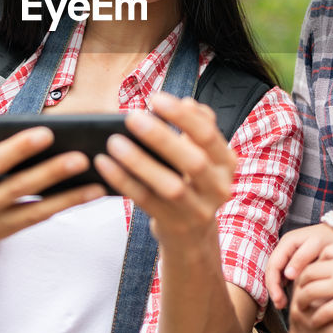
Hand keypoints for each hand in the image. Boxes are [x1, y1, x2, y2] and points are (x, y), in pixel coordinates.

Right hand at [0, 101, 105, 247]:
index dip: (19, 148)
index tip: (48, 132)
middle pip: (16, 188)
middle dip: (50, 172)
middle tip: (81, 157)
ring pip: (33, 210)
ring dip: (68, 196)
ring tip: (97, 182)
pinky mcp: (4, 234)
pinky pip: (37, 219)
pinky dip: (64, 206)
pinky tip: (89, 193)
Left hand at [92, 92, 235, 244]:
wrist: (193, 235)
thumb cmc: (192, 182)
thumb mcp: (203, 156)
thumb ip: (199, 129)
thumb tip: (189, 103)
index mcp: (226, 163)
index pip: (208, 135)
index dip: (183, 116)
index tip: (155, 98)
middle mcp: (218, 188)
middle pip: (192, 161)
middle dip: (161, 138)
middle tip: (132, 117)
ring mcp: (198, 211)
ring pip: (170, 186)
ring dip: (140, 162)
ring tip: (113, 142)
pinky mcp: (175, 225)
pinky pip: (146, 201)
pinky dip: (124, 181)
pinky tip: (105, 164)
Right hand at [266, 222, 332, 308]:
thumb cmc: (329, 238)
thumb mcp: (316, 245)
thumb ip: (301, 258)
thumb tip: (287, 275)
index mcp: (287, 243)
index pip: (273, 265)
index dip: (273, 283)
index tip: (278, 299)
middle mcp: (284, 248)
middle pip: (272, 271)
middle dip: (273, 289)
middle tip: (279, 305)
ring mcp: (287, 255)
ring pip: (277, 274)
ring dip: (277, 289)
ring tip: (282, 304)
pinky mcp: (293, 261)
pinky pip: (284, 274)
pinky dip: (283, 286)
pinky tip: (288, 297)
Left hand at [294, 243, 332, 326]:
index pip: (322, 254)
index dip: (315, 263)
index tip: (313, 273)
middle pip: (309, 272)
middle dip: (301, 282)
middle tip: (298, 291)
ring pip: (310, 291)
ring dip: (302, 300)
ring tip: (300, 308)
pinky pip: (324, 310)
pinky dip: (316, 318)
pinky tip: (314, 323)